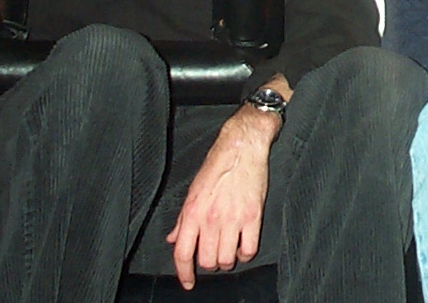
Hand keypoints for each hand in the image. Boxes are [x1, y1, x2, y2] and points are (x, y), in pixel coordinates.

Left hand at [167, 86, 283, 288]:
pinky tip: (242, 244)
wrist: (242, 146)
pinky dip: (245, 253)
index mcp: (193, 212)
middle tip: (212, 255)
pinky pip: (249, 249)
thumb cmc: (217, 164)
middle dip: (208, 264)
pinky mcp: (253, 216)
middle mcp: (211, 218)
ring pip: (227, 260)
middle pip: (206, 261)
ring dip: (226, 260)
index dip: (183, 273)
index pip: (182, 253)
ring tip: (228, 249)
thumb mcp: (193, 190)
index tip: (188, 282)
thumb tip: (174, 238)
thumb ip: (183, 219)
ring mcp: (233, 219)